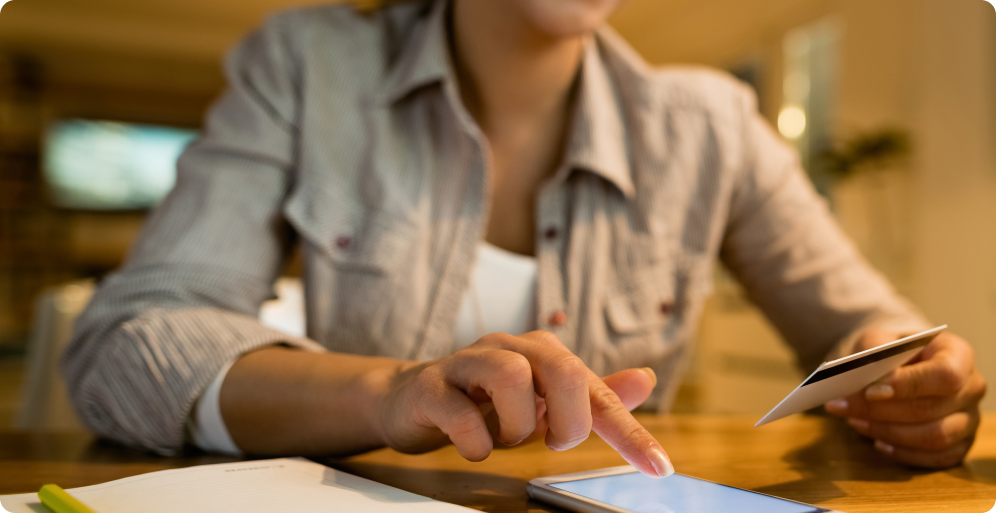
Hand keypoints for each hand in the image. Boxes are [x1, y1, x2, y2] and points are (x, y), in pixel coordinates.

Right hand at [370, 331, 673, 476]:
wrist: (410, 399)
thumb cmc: (485, 401)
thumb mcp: (544, 401)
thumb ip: (593, 395)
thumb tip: (647, 379)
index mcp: (541, 352)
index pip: (596, 388)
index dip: (629, 430)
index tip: (659, 467)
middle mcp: (508, 348)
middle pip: (561, 368)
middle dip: (570, 420)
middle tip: (553, 442)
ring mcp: (466, 363)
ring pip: (510, 377)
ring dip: (518, 425)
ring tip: (507, 439)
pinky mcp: (430, 386)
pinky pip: (459, 411)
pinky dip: (475, 442)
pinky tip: (476, 448)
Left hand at [824, 329, 986, 466]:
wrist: (901, 365)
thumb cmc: (891, 352)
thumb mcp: (879, 341)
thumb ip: (873, 354)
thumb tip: (862, 381)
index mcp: (958, 355)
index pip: (944, 375)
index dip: (908, 385)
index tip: (870, 390)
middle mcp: (972, 388)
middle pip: (931, 408)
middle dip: (881, 411)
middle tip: (842, 407)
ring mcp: (969, 419)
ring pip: (934, 437)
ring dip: (888, 432)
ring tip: (854, 421)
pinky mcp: (960, 444)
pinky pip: (935, 458)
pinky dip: (903, 452)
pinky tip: (877, 442)